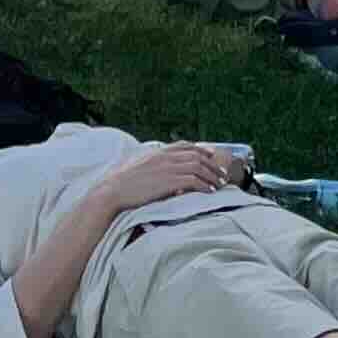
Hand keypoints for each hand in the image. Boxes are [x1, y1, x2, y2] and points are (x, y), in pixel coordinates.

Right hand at [96, 142, 241, 216]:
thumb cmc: (124, 183)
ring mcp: (167, 168)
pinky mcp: (169, 181)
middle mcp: (165, 156)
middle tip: (222, 174)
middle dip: (212, 164)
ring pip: (198, 167)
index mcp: (158, 152)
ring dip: (212, 176)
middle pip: (196, 155)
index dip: (201, 149)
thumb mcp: (140, 168)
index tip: (212, 155)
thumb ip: (154, 165)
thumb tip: (165, 173)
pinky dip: (204, 185)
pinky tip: (209, 192)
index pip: (185, 145)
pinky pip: (193, 180)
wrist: (114, 190)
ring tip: (220, 185)